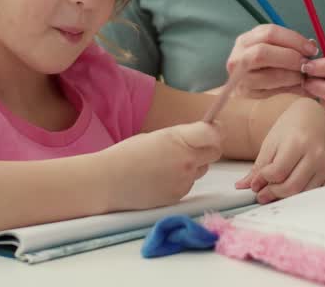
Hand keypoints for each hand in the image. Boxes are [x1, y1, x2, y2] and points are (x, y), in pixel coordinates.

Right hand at [103, 122, 221, 210]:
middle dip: (209, 147)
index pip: (214, 134)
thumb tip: (201, 137)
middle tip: (194, 146)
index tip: (213, 129)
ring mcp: (184, 181)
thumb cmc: (128, 154)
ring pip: (202, 169)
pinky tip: (161, 177)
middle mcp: (186, 161)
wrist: (108, 181)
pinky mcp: (178, 196)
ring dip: (194, 164)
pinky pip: (189, 183)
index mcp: (179, 140)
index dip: (216, 130)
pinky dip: (181, 179)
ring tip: (168, 164)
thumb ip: (182, 137)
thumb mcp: (157, 136)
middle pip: (215, 152)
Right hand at [225, 24, 318, 98]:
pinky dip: (290, 89)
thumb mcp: (271, 49)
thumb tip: (312, 46)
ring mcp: (239, 78)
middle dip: (291, 57)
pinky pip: (272, 92)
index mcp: (246, 40)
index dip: (294, 39)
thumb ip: (289, 46)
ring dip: (292, 75)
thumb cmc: (261, 66)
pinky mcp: (247, 95)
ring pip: (269, 75)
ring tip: (303, 77)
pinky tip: (298, 87)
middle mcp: (238, 57)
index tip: (311, 48)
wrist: (243, 87)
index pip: (270, 32)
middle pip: (263, 52)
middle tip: (306, 64)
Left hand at [235, 98, 324, 202]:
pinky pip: (315, 193)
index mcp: (297, 143)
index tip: (255, 184)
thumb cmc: (291, 127)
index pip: (278, 172)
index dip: (263, 181)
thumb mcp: (271, 143)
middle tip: (261, 195)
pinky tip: (290, 194)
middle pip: (292, 186)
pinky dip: (301, 197)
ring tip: (273, 193)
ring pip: (304, 193)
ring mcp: (323, 166)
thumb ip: (259, 167)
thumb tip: (243, 186)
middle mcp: (314, 155)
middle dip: (273, 194)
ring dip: (286, 198)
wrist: (313, 118)